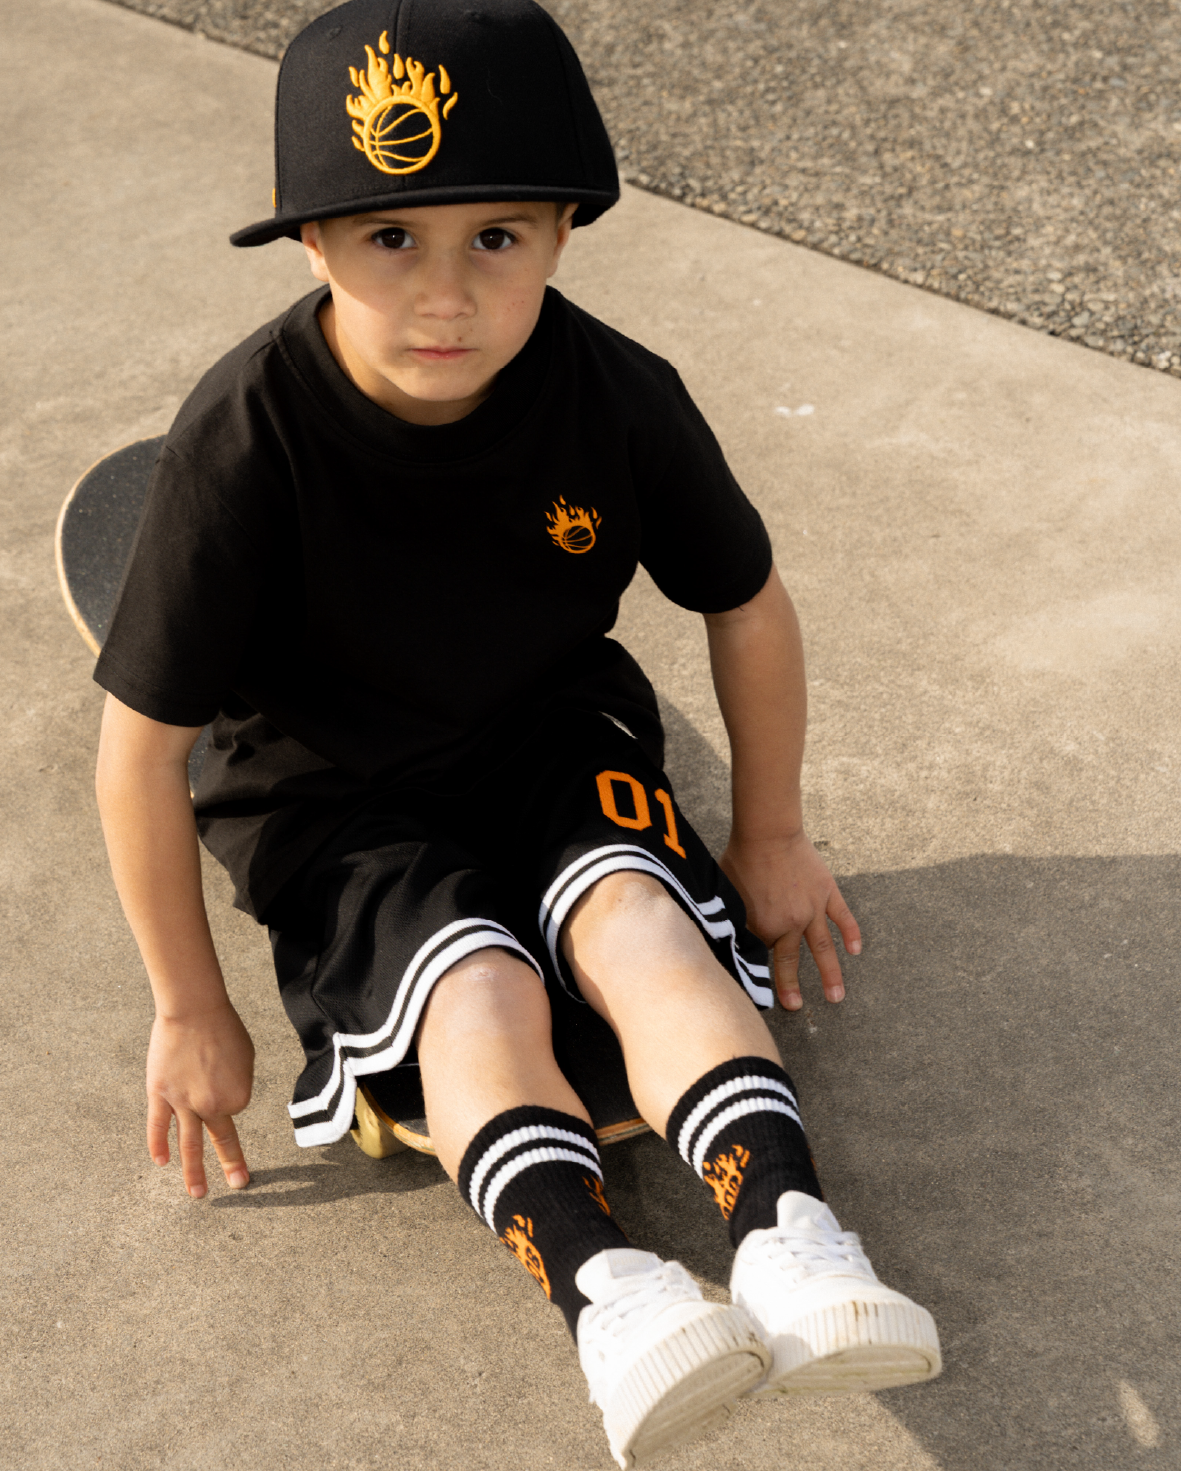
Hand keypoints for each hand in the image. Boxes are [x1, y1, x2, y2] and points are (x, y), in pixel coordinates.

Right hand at [145, 1002, 254, 1197]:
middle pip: (222, 1139)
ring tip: (199, 1194)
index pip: (235, 1105)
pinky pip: (158, 1127)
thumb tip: (223, 1099)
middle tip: (240, 1184)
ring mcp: (184, 1104)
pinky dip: (158, 1145)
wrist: (194, 1009)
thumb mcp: (245, 1058)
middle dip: (232, 1165)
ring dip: (194, 1172)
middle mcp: (212, 1106)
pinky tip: (161, 1163)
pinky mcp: (160, 1095)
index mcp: (238, 1097)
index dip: (230, 1086)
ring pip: (189, 1144)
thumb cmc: (224, 1027)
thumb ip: (236, 1084)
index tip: (224, 1066)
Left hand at [720, 832, 860, 1010]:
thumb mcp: (728, 895)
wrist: (767, 834)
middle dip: (792, 988)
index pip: (760, 952)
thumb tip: (725, 935)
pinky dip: (851, 934)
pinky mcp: (827, 893)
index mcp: (763, 928)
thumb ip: (732, 919)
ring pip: (823, 949)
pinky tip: (856, 950)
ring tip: (836, 997)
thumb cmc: (741, 860)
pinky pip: (843, 918)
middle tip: (796, 1008)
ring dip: (831, 974)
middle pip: (790, 961)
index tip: (757, 977)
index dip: (757, 959)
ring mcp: (812, 910)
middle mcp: (790, 925)